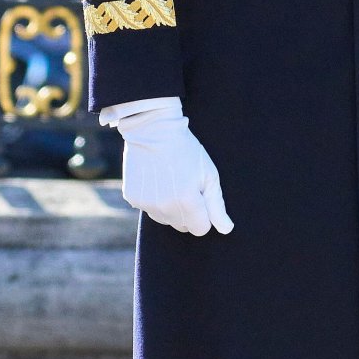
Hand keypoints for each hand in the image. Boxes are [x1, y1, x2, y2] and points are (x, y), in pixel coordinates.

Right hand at [114, 98, 232, 235]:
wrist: (153, 129)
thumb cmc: (187, 151)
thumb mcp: (209, 175)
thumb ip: (217, 206)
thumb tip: (226, 229)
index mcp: (188, 202)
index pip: (201, 229)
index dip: (204, 214)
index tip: (201, 196)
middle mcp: (165, 207)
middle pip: (183, 226)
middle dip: (188, 212)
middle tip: (186, 186)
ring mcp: (146, 203)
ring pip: (165, 219)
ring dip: (171, 207)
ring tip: (171, 181)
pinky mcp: (132, 197)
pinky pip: (149, 209)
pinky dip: (154, 199)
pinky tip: (156, 180)